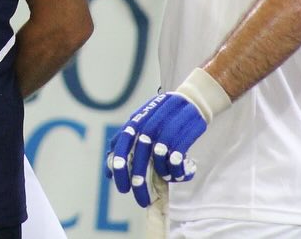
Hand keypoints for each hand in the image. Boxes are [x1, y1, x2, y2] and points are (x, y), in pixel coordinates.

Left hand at [106, 68, 230, 207]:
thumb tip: (108, 167)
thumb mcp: (141, 119)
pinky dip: (177, 172)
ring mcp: (165, 133)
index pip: (121, 146)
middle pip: (138, 161)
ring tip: (168, 176)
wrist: (191, 100)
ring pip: (158, 164)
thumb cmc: (162, 113)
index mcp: (135, 122)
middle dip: (138, 184)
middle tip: (141, 200)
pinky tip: (182, 171)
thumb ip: (125, 138)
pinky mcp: (182, 138)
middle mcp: (148, 128)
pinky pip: (175, 163)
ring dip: (163, 175)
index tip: (121, 187)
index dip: (118, 168)